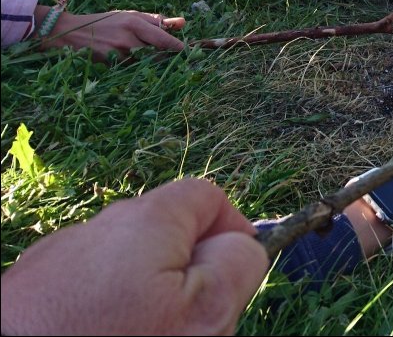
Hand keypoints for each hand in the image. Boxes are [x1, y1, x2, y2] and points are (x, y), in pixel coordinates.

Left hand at [0, 178, 267, 335]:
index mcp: (145, 220)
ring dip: (139, 298)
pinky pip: (81, 293)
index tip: (234, 278)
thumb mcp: (204, 314)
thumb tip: (241, 243)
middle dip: (184, 275)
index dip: (233, 232)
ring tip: (140, 336)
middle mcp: (95, 228)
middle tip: (188, 327)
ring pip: (120, 269)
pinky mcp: (26, 296)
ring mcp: (53, 262)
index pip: (208, 196)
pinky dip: (97, 314)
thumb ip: (237, 265)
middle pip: (163, 236)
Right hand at [41, 9, 184, 60]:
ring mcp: (118, 54)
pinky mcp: (110, 66)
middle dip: (164, 56)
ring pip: (144, 64)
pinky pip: (130, 69)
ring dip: (147, 62)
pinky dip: (134, 66)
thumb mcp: (130, 16)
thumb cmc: (105, 22)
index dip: (177, 48)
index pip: (164, 39)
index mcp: (134, 23)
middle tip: (168, 55)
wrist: (70, 33)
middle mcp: (128, 39)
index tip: (186, 52)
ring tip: (137, 54)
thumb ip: (157, 20)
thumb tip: (183, 23)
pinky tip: (125, 59)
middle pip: (157, 55)